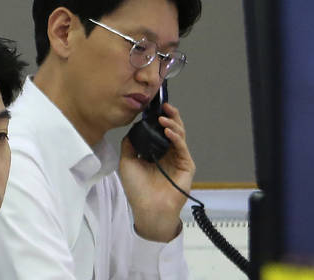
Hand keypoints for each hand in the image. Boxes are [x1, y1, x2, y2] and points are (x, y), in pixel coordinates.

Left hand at [117, 101, 196, 242]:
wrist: (148, 208)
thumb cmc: (137, 189)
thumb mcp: (127, 162)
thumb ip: (130, 145)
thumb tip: (132, 129)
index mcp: (156, 152)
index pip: (159, 131)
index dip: (157, 119)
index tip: (153, 108)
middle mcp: (168, 153)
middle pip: (173, 130)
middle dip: (170, 116)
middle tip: (165, 106)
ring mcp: (178, 159)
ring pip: (179, 135)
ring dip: (173, 124)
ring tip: (163, 118)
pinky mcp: (186, 166)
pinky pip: (182, 148)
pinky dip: (176, 137)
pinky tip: (168, 131)